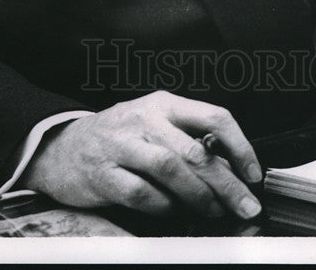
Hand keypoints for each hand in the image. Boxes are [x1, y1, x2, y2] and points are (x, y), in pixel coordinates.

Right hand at [21, 91, 262, 219]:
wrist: (62, 146)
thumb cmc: (119, 135)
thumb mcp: (154, 122)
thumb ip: (187, 137)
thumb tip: (230, 167)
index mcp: (165, 104)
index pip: (214, 116)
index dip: (240, 146)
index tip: (254, 173)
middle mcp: (145, 119)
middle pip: (195, 150)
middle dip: (227, 182)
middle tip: (245, 203)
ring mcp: (123, 145)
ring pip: (171, 168)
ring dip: (199, 195)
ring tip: (214, 210)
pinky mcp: (104, 174)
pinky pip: (141, 193)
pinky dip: (163, 206)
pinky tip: (174, 212)